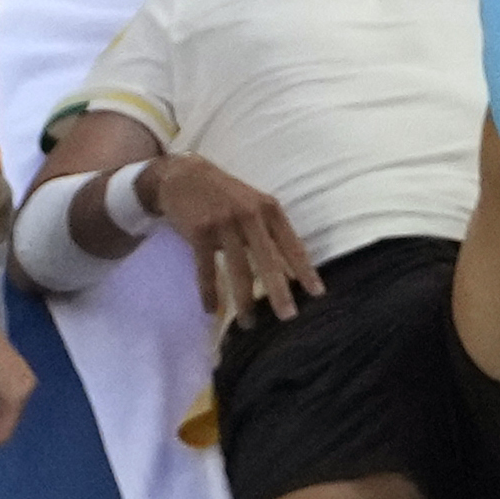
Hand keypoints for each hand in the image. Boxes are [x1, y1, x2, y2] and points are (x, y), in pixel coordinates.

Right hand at [151, 156, 318, 325]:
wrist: (182, 175)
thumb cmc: (224, 194)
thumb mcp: (253, 203)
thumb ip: (269, 229)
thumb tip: (289, 267)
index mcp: (268, 209)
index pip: (291, 245)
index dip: (305, 270)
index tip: (316, 294)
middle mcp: (248, 215)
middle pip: (267, 261)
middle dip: (278, 292)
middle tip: (287, 317)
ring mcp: (222, 224)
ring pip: (237, 270)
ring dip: (243, 301)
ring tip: (248, 323)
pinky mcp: (198, 232)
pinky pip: (206, 270)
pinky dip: (209, 292)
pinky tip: (212, 310)